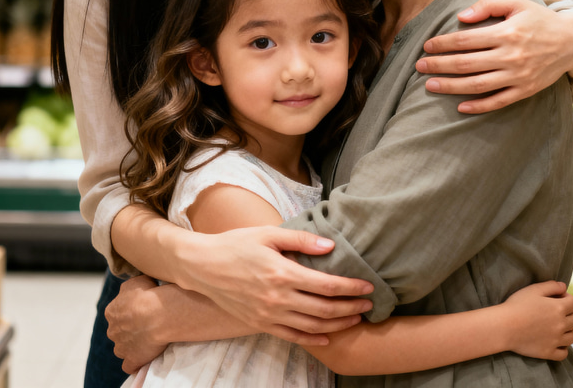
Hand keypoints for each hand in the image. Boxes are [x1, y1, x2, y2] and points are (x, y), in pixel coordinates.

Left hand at [105, 276, 170, 373]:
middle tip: (147, 322)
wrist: (157, 314)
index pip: (116, 313)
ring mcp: (121, 347)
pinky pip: (129, 365)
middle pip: (118, 331)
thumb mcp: (135, 281)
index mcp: (112, 311)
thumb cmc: (147, 294)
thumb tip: (127, 292)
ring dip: (131, 344)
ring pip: (122, 347)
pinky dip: (135, 362)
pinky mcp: (131, 360)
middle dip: (129, 328)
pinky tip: (144, 356)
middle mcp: (112, 330)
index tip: (141, 309)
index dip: (129, 311)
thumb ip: (127, 289)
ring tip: (148, 338)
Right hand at [180, 226, 372, 344]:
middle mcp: (278, 298)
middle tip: (369, 304)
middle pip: (324, 309)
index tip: (368, 286)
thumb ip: (301, 240)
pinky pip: (292, 336)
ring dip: (338, 324)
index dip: (350, 287)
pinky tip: (327, 337)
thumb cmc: (236, 244)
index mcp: (283, 273)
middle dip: (350, 308)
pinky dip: (313, 339)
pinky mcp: (260, 324)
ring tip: (355, 318)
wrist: (203, 266)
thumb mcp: (268, 234)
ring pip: (312, 326)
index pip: (326, 285)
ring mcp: (269, 315)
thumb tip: (330, 246)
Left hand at [415, 0, 572, 112]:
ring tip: (430, 85)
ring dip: (451, 87)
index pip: (466, 40)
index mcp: (507, 33)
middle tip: (419, 66)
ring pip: (477, 85)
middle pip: (466, 64)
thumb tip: (462, 16)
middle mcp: (511, 56)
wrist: (572, 42)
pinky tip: (460, 106)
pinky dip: (478, 106)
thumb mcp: (516, 3)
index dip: (443, 44)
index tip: (427, 46)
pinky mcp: (525, 90)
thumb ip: (488, 5)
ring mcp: (518, 76)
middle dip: (439, 65)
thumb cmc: (538, 19)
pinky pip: (498, 102)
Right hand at [501, 281, 572, 360]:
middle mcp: (561, 325)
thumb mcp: (534, 289)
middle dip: (568, 314)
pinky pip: (564, 353)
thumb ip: (551, 286)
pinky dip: (562, 348)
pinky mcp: (549, 352)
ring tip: (556, 327)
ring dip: (568, 331)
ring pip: (572, 337)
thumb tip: (564, 287)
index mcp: (558, 308)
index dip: (567, 298)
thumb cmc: (517, 304)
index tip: (558, 298)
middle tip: (555, 312)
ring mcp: (556, 341)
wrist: (504, 326)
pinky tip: (555, 341)